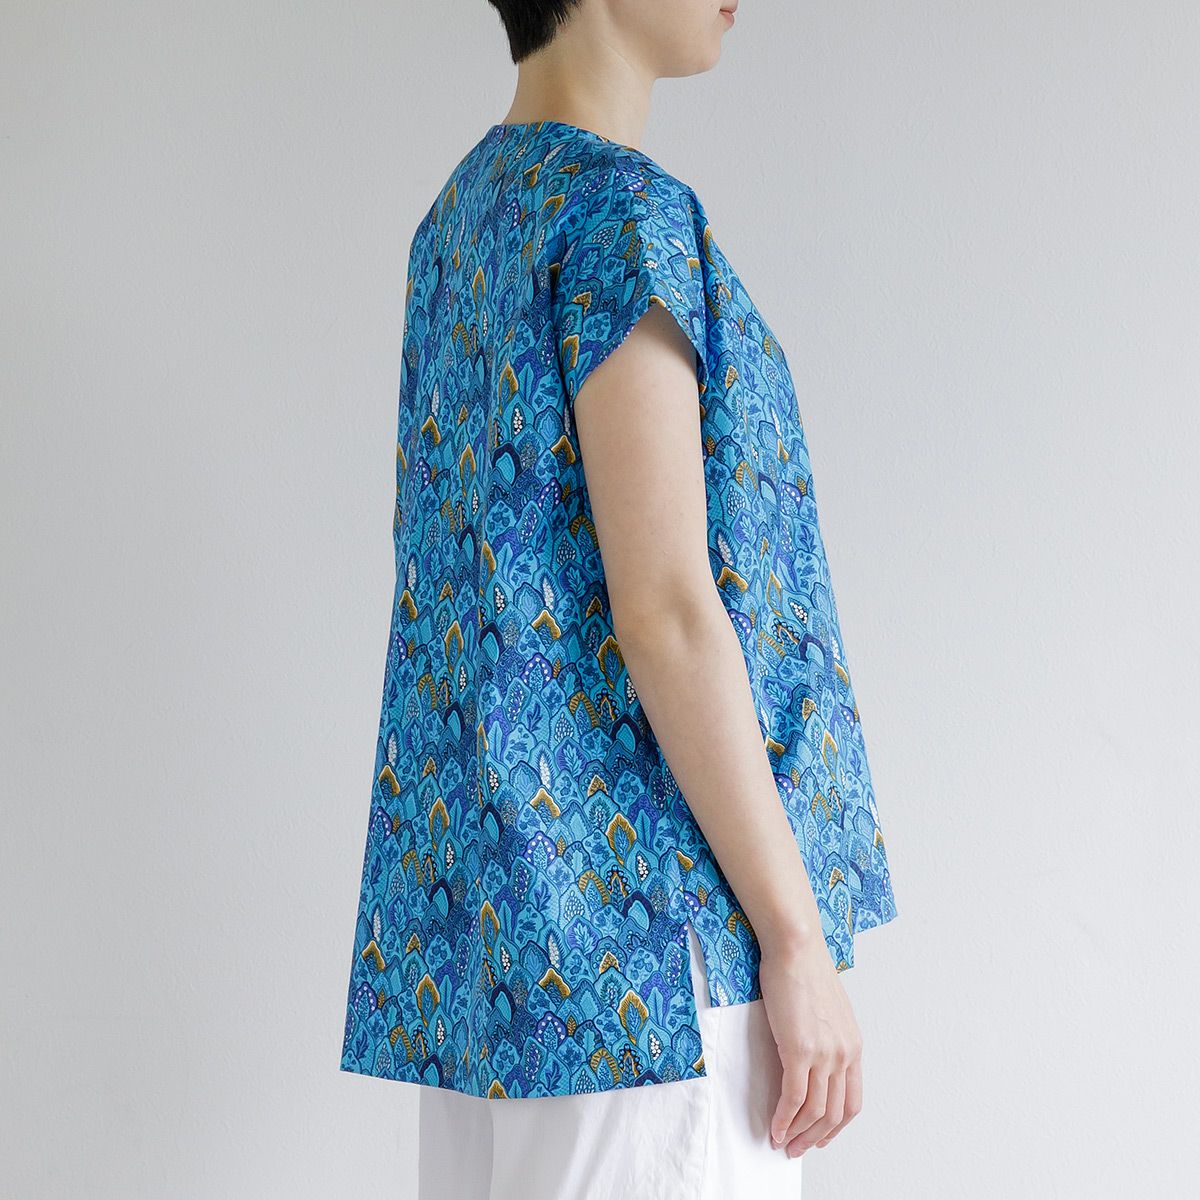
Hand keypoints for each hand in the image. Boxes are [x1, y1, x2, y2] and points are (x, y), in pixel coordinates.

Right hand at [758, 935, 864, 1157]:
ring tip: (782, 1142)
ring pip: (814, 1111)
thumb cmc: (805, 969)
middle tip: (797, 1148)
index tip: (819, 1136)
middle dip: (814, 1137)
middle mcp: (843, 1054)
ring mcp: (823, 1054)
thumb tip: (810, 1056)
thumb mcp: (827, 1010)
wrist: (796, 948)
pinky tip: (774, 1127)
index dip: (835, 1126)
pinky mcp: (799, 1050)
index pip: (852, 1102)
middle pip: (834, 1114)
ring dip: (797, 1133)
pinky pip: (793, 1097)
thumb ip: (825, 1037)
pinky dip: (783, 1118)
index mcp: (853, 1046)